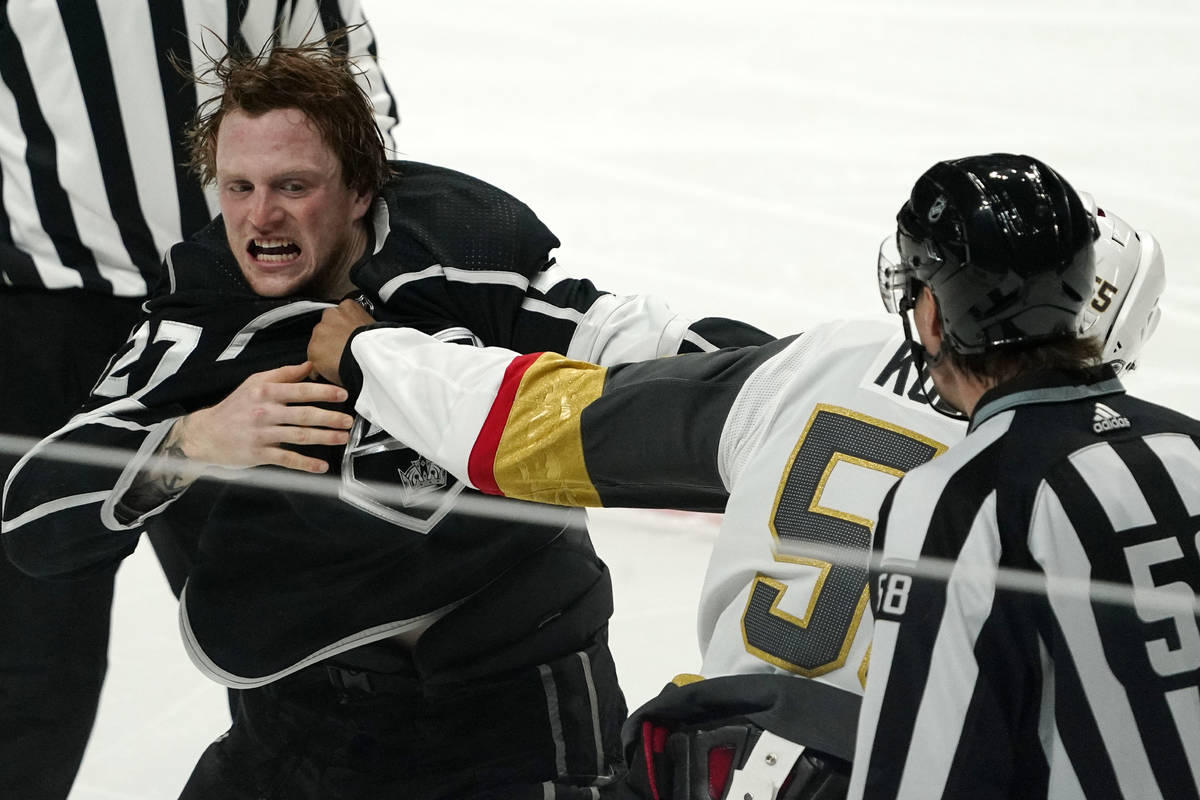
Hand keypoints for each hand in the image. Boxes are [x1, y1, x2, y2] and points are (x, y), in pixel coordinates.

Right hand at [176, 362, 352, 473]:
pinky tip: (322, 466)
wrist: (206, 433)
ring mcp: (261, 434)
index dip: (323, 392)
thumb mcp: (254, 383)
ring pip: (298, 436)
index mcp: (265, 392)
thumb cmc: (235, 406)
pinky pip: (286, 459)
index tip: (343, 395)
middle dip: (330, 418)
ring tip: (342, 438)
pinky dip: (306, 463)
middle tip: (349, 421)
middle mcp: (264, 412)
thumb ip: (283, 374)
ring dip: (324, 438)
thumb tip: (310, 365)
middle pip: (303, 414)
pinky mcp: (258, 453)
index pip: (299, 390)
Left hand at [307, 299, 374, 384]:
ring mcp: (320, 332)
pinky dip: (320, 369)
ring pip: (318, 344)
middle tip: (344, 352)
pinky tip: (334, 372)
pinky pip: (314, 362)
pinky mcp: (313, 350)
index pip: (339, 316)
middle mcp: (330, 315)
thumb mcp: (372, 326)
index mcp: (348, 306)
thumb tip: (358, 335)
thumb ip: (359, 326)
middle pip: (326, 329)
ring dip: (325, 354)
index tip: (348, 339)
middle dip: (332, 340)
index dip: (343, 330)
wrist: (372, 358)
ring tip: (340, 364)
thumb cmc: (377, 344)